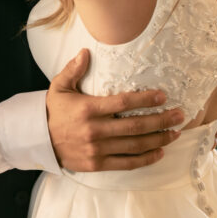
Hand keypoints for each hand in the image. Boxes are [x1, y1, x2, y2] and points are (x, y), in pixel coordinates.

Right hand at [46, 49, 182, 171]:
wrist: (37, 139)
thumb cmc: (53, 110)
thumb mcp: (59, 86)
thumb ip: (74, 69)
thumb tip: (86, 52)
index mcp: (88, 109)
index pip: (123, 103)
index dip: (145, 100)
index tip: (163, 96)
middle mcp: (95, 130)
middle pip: (135, 126)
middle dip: (161, 121)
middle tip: (179, 115)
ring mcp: (97, 150)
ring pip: (134, 146)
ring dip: (158, 140)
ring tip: (175, 133)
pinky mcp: (97, 164)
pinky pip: (126, 163)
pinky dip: (145, 159)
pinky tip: (159, 152)